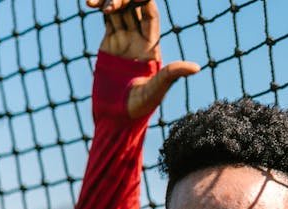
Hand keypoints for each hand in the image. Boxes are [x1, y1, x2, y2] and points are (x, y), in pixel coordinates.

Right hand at [87, 0, 199, 117]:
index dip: (143, 0)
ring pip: (119, 10)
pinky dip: (99, 8)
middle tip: (109, 5)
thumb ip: (171, 75)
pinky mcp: (109, 45)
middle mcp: (139, 41)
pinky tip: (91, 4)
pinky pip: (107, 20)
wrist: (115, 118)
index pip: (150, 14)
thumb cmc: (137, 109)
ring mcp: (124, 41)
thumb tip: (196, 67)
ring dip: (109, 1)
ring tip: (95, 4)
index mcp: (151, 47)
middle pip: (134, 8)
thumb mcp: (155, 91)